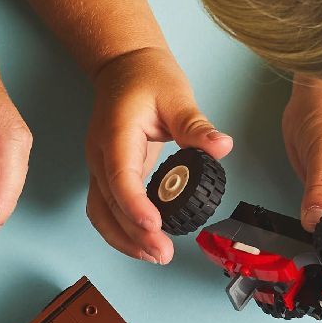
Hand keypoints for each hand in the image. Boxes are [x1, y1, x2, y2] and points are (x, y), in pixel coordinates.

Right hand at [84, 47, 232, 262]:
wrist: (123, 67)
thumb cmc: (147, 77)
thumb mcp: (176, 95)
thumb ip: (196, 125)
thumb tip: (221, 146)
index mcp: (115, 134)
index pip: (120, 177)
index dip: (135, 205)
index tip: (154, 225)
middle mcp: (101, 155)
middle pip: (108, 205)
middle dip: (133, 234)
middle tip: (163, 253)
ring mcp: (100, 167)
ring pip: (101, 213)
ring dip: (123, 239)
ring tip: (154, 255)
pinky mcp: (107, 175)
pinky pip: (105, 210)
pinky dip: (121, 231)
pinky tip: (143, 242)